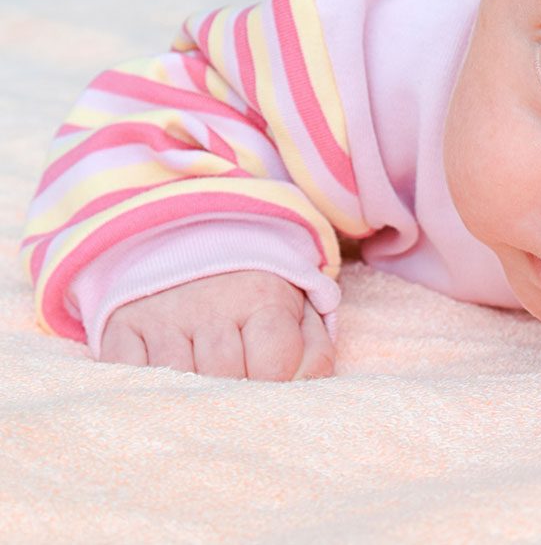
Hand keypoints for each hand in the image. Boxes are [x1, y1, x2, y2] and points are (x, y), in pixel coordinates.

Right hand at [100, 271, 334, 380]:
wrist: (194, 245)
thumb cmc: (255, 298)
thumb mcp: (298, 312)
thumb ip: (314, 352)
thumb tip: (304, 387)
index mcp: (263, 297)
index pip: (274, 363)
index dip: (274, 387)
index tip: (270, 391)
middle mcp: (211, 302)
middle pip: (224, 375)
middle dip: (232, 396)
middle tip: (235, 399)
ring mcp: (164, 313)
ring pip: (176, 378)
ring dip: (190, 396)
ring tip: (202, 396)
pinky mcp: (123, 324)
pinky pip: (129, 373)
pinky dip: (144, 388)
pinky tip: (163, 387)